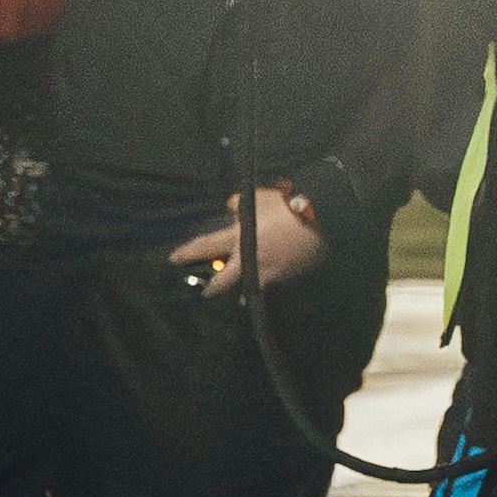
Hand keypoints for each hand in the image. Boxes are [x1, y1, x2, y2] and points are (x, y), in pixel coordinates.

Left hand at [166, 183, 324, 297]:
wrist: (322, 221)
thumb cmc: (287, 206)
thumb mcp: (256, 198)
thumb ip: (238, 206)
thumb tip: (231, 209)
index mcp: (240, 237)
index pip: (207, 246)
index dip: (189, 253)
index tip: (174, 259)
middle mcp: (252, 258)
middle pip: (225, 279)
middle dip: (212, 287)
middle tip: (203, 291)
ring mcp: (271, 270)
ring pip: (249, 285)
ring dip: (241, 290)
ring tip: (236, 298)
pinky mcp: (289, 274)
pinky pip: (272, 282)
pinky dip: (266, 284)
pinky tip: (265, 288)